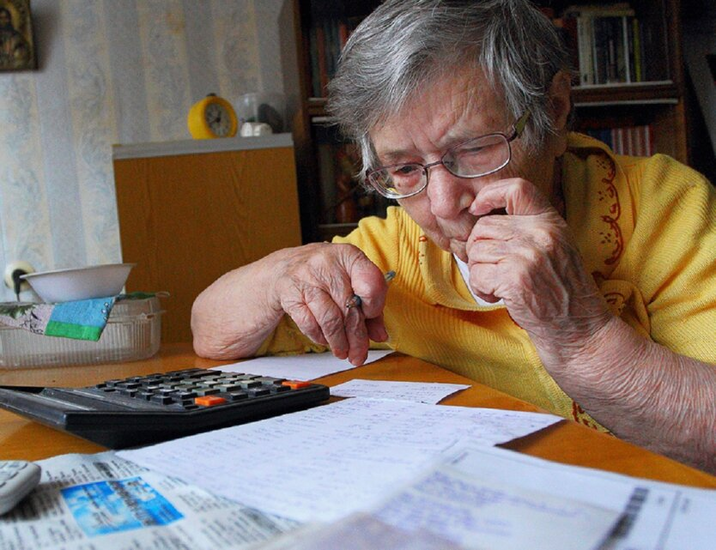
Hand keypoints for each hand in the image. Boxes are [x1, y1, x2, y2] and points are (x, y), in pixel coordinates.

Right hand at [271, 242, 389, 364]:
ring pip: (330, 319)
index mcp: (349, 256)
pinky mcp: (289, 293)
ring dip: (339, 342)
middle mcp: (327, 263)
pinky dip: (319, 336)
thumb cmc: (324, 274)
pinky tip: (325, 339)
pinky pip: (309, 323)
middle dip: (357, 337)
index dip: (374, 306)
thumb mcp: (349, 281)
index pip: (371, 283)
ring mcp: (306, 277)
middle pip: (349, 307)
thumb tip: (380, 335)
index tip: (371, 319)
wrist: (284, 267)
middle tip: (359, 353)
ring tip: (343, 351)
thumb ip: (369, 306)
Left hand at [465, 177, 612, 367]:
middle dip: (478, 250)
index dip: (489, 194)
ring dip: (480, 273)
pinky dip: (482, 289)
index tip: (478, 209)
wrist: (579, 329)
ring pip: (476, 251)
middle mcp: (542, 234)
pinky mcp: (516, 278)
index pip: (516, 188)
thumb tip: (481, 220)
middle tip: (493, 271)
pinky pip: (478, 275)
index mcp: (550, 222)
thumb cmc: (561, 291)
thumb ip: (527, 230)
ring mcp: (529, 255)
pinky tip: (499, 298)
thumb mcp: (555, 248)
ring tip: (500, 287)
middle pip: (483, 227)